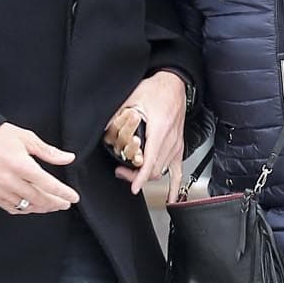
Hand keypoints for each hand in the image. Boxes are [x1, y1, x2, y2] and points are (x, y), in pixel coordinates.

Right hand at [0, 123, 77, 214]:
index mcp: (20, 165)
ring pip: (26, 206)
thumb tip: (68, 158)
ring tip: (52, 205)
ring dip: (42, 208)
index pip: (48, 185)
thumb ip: (48, 152)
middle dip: (55, 203)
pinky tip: (32, 206)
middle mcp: (10, 180)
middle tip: (65, 203)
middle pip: (39, 199)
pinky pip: (11, 208)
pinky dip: (25, 209)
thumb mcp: (26, 138)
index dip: (63, 193)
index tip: (73, 198)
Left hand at [109, 71, 185, 199]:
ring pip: (162, 172)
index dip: (141, 177)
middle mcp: (170, 140)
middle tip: (121, 172)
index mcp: (159, 130)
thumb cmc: (157, 90)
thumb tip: (105, 129)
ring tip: (132, 174)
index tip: (133, 186)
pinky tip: (171, 198)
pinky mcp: (179, 147)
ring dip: (147, 177)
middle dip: (137, 176)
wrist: (174, 84)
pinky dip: (175, 187)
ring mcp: (176, 145)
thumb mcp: (133, 99)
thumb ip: (118, 116)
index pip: (151, 161)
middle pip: (155, 170)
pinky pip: (178, 171)